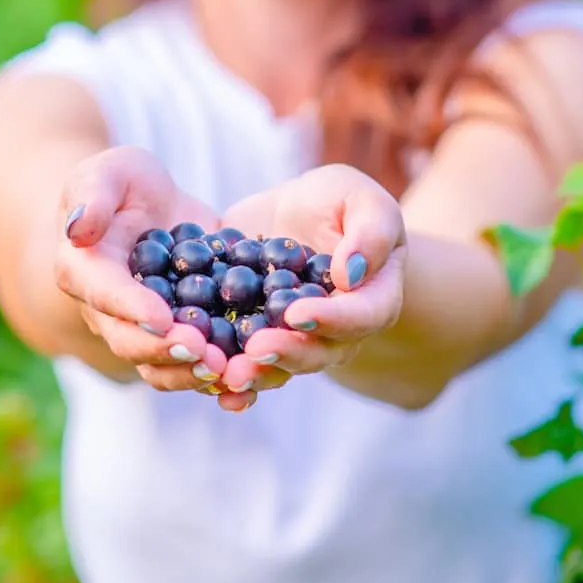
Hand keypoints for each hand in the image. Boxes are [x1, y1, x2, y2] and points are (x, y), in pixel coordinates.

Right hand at [54, 146, 231, 390]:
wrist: (149, 205)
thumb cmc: (122, 183)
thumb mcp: (110, 171)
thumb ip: (93, 195)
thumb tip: (78, 229)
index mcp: (85, 272)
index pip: (105, 294)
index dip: (132, 309)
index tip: (162, 318)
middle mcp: (108, 312)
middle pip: (130, 342)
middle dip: (166, 351)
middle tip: (204, 352)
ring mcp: (144, 330)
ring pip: (159, 366)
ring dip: (190, 373)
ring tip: (226, 368)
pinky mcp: (179, 336)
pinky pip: (193, 364)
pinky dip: (219, 377)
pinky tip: (248, 378)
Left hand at [213, 164, 406, 411]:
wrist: (295, 212)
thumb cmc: (338, 202)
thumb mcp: (359, 198)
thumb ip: (369, 231)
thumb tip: (351, 273)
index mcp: (372, 299)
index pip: (361, 316)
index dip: (332, 320)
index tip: (297, 314)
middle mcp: (338, 332)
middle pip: (319, 353)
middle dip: (286, 353)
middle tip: (255, 349)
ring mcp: (296, 341)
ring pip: (281, 368)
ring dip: (255, 374)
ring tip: (228, 373)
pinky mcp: (259, 338)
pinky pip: (248, 364)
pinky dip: (229, 378)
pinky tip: (210, 384)